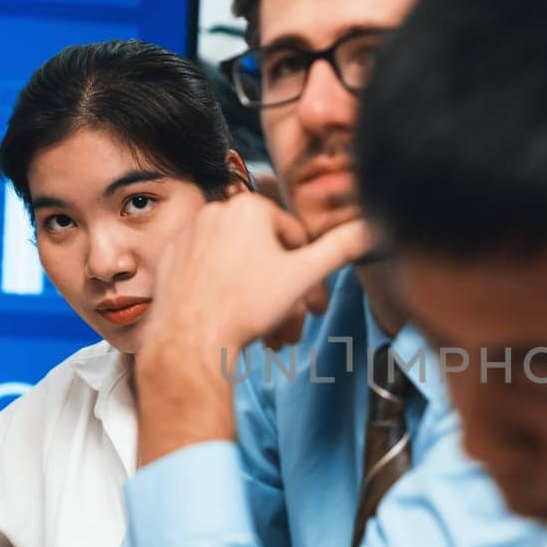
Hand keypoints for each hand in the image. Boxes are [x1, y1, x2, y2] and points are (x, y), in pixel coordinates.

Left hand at [134, 193, 371, 463]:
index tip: (312, 304)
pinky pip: (210, 271)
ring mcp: (190, 232)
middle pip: (266, 254)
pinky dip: (226, 292)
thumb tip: (374, 228)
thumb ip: (341, 248)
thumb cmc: (245, 307)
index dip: (308, 274)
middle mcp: (216, 210)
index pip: (295, 238)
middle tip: (293, 324)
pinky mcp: (172, 257)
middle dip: (284, 294)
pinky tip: (232, 319)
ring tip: (265, 331)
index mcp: (250, 206)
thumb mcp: (304, 275)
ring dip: (259, 298)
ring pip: (239, 264)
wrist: (190, 340)